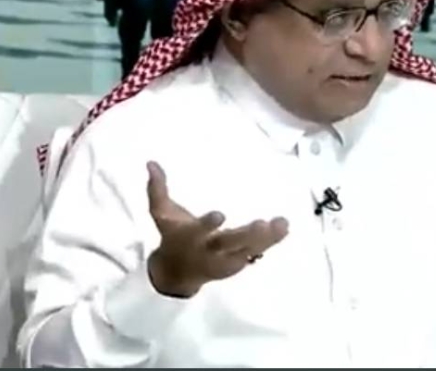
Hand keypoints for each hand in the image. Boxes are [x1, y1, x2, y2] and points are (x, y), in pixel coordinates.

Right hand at [145, 161, 288, 297]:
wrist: (176, 274)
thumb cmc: (172, 235)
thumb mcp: (161, 214)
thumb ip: (157, 189)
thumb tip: (151, 162)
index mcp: (190, 237)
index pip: (198, 230)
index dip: (208, 224)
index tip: (220, 214)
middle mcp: (209, 250)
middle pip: (228, 244)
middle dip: (246, 236)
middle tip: (262, 224)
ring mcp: (225, 260)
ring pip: (247, 249)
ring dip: (266, 239)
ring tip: (282, 223)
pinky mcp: (237, 263)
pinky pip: (256, 252)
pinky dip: (272, 242)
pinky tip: (285, 228)